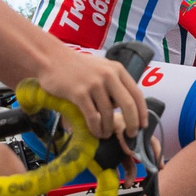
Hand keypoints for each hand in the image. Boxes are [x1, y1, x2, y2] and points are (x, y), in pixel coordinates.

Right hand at [32, 45, 150, 147]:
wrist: (52, 59)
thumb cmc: (77, 67)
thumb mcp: (102, 68)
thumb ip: (115, 83)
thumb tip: (126, 106)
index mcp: (117, 69)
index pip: (137, 94)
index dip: (142, 113)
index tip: (143, 125)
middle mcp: (108, 75)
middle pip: (128, 105)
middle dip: (132, 124)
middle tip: (130, 136)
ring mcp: (94, 84)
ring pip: (108, 113)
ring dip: (109, 128)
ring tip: (106, 134)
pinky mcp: (79, 93)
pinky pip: (92, 116)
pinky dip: (96, 128)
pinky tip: (96, 132)